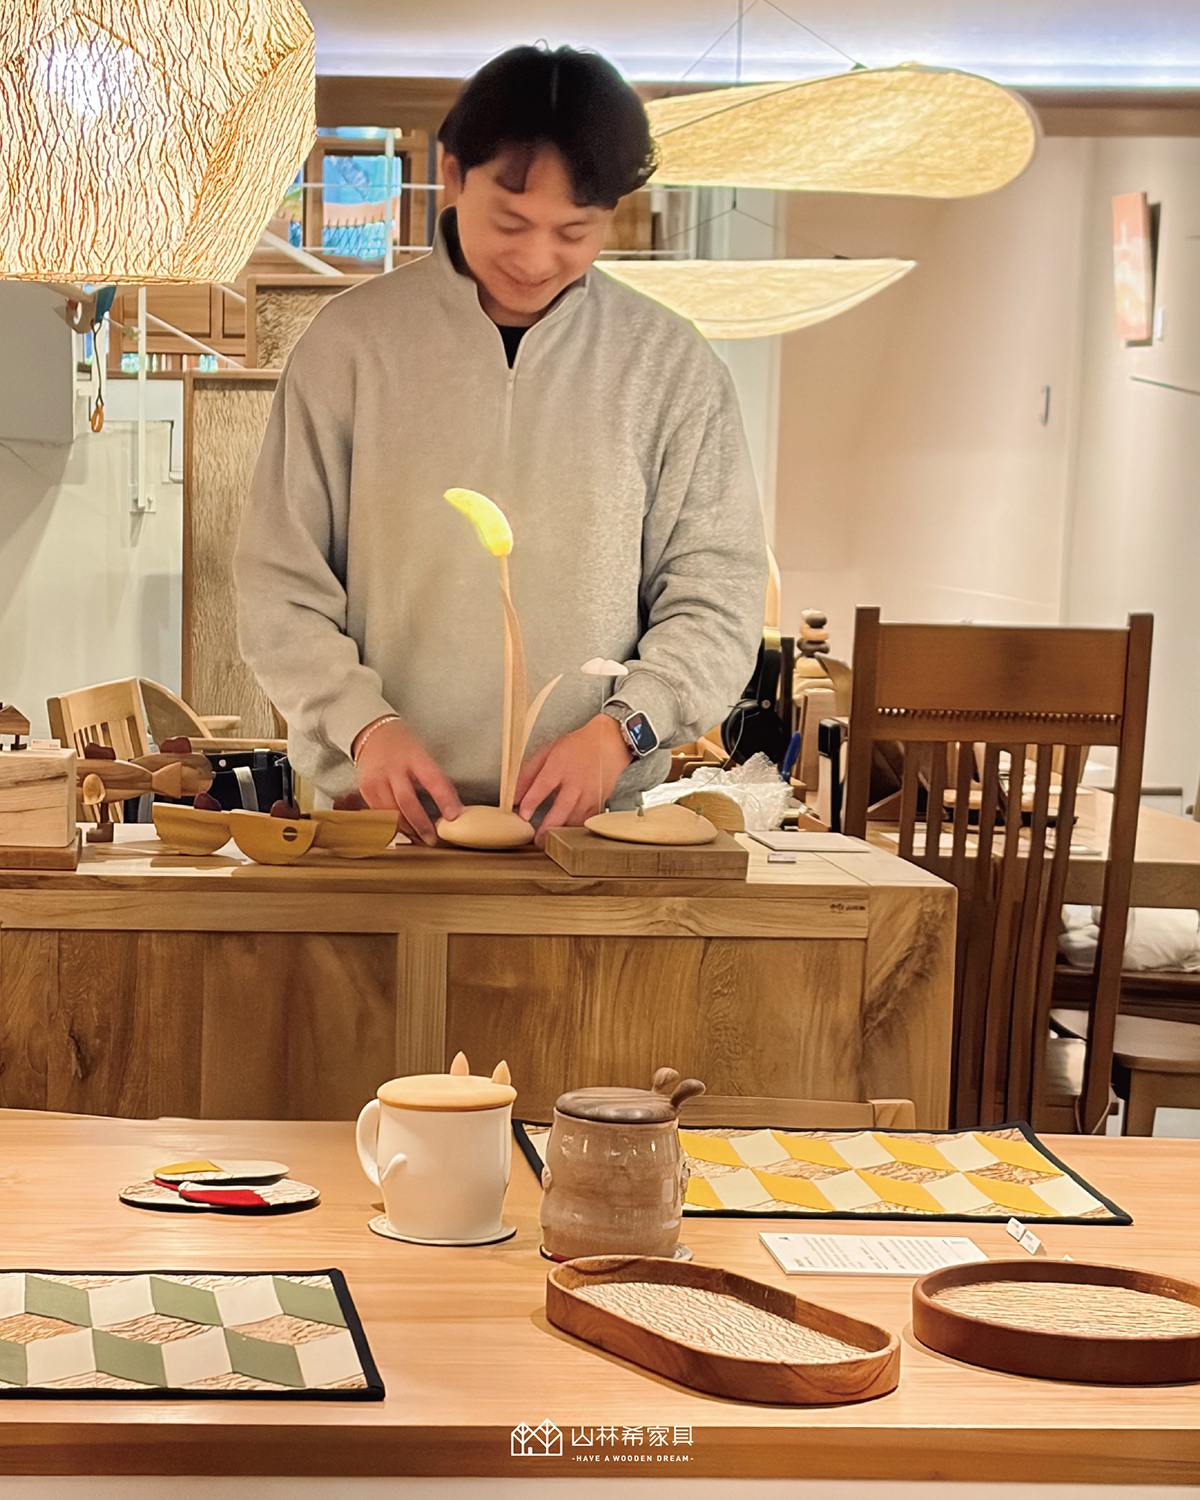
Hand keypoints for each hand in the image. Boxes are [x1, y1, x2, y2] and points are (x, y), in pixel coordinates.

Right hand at [352, 717, 462, 845]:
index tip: (454, 816)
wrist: (372, 731)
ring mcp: (376, 779)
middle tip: (432, 839)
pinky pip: (379, 812)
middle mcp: (393, 768)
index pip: (433, 780)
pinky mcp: (365, 789)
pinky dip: (391, 823)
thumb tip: (452, 806)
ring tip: (418, 837)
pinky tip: (401, 829)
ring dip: (406, 828)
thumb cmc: (403, 744)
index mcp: (414, 756)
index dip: (445, 800)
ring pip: (391, 812)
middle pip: (408, 802)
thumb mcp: (422, 752)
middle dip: (421, 824)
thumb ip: (433, 777)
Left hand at [516, 714, 633, 845]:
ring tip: (548, 842)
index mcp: (560, 765)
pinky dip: (576, 830)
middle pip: (562, 808)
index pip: (544, 785)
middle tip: (536, 840)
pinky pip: (587, 821)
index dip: (532, 801)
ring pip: (576, 819)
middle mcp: (576, 781)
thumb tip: (512, 798)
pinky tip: (567, 836)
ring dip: (561, 832)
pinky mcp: (600, 802)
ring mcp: (590, 793)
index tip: (522, 815)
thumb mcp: (547, 753)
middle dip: (548, 826)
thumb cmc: (575, 748)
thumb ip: (527, 775)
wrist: (607, 744)